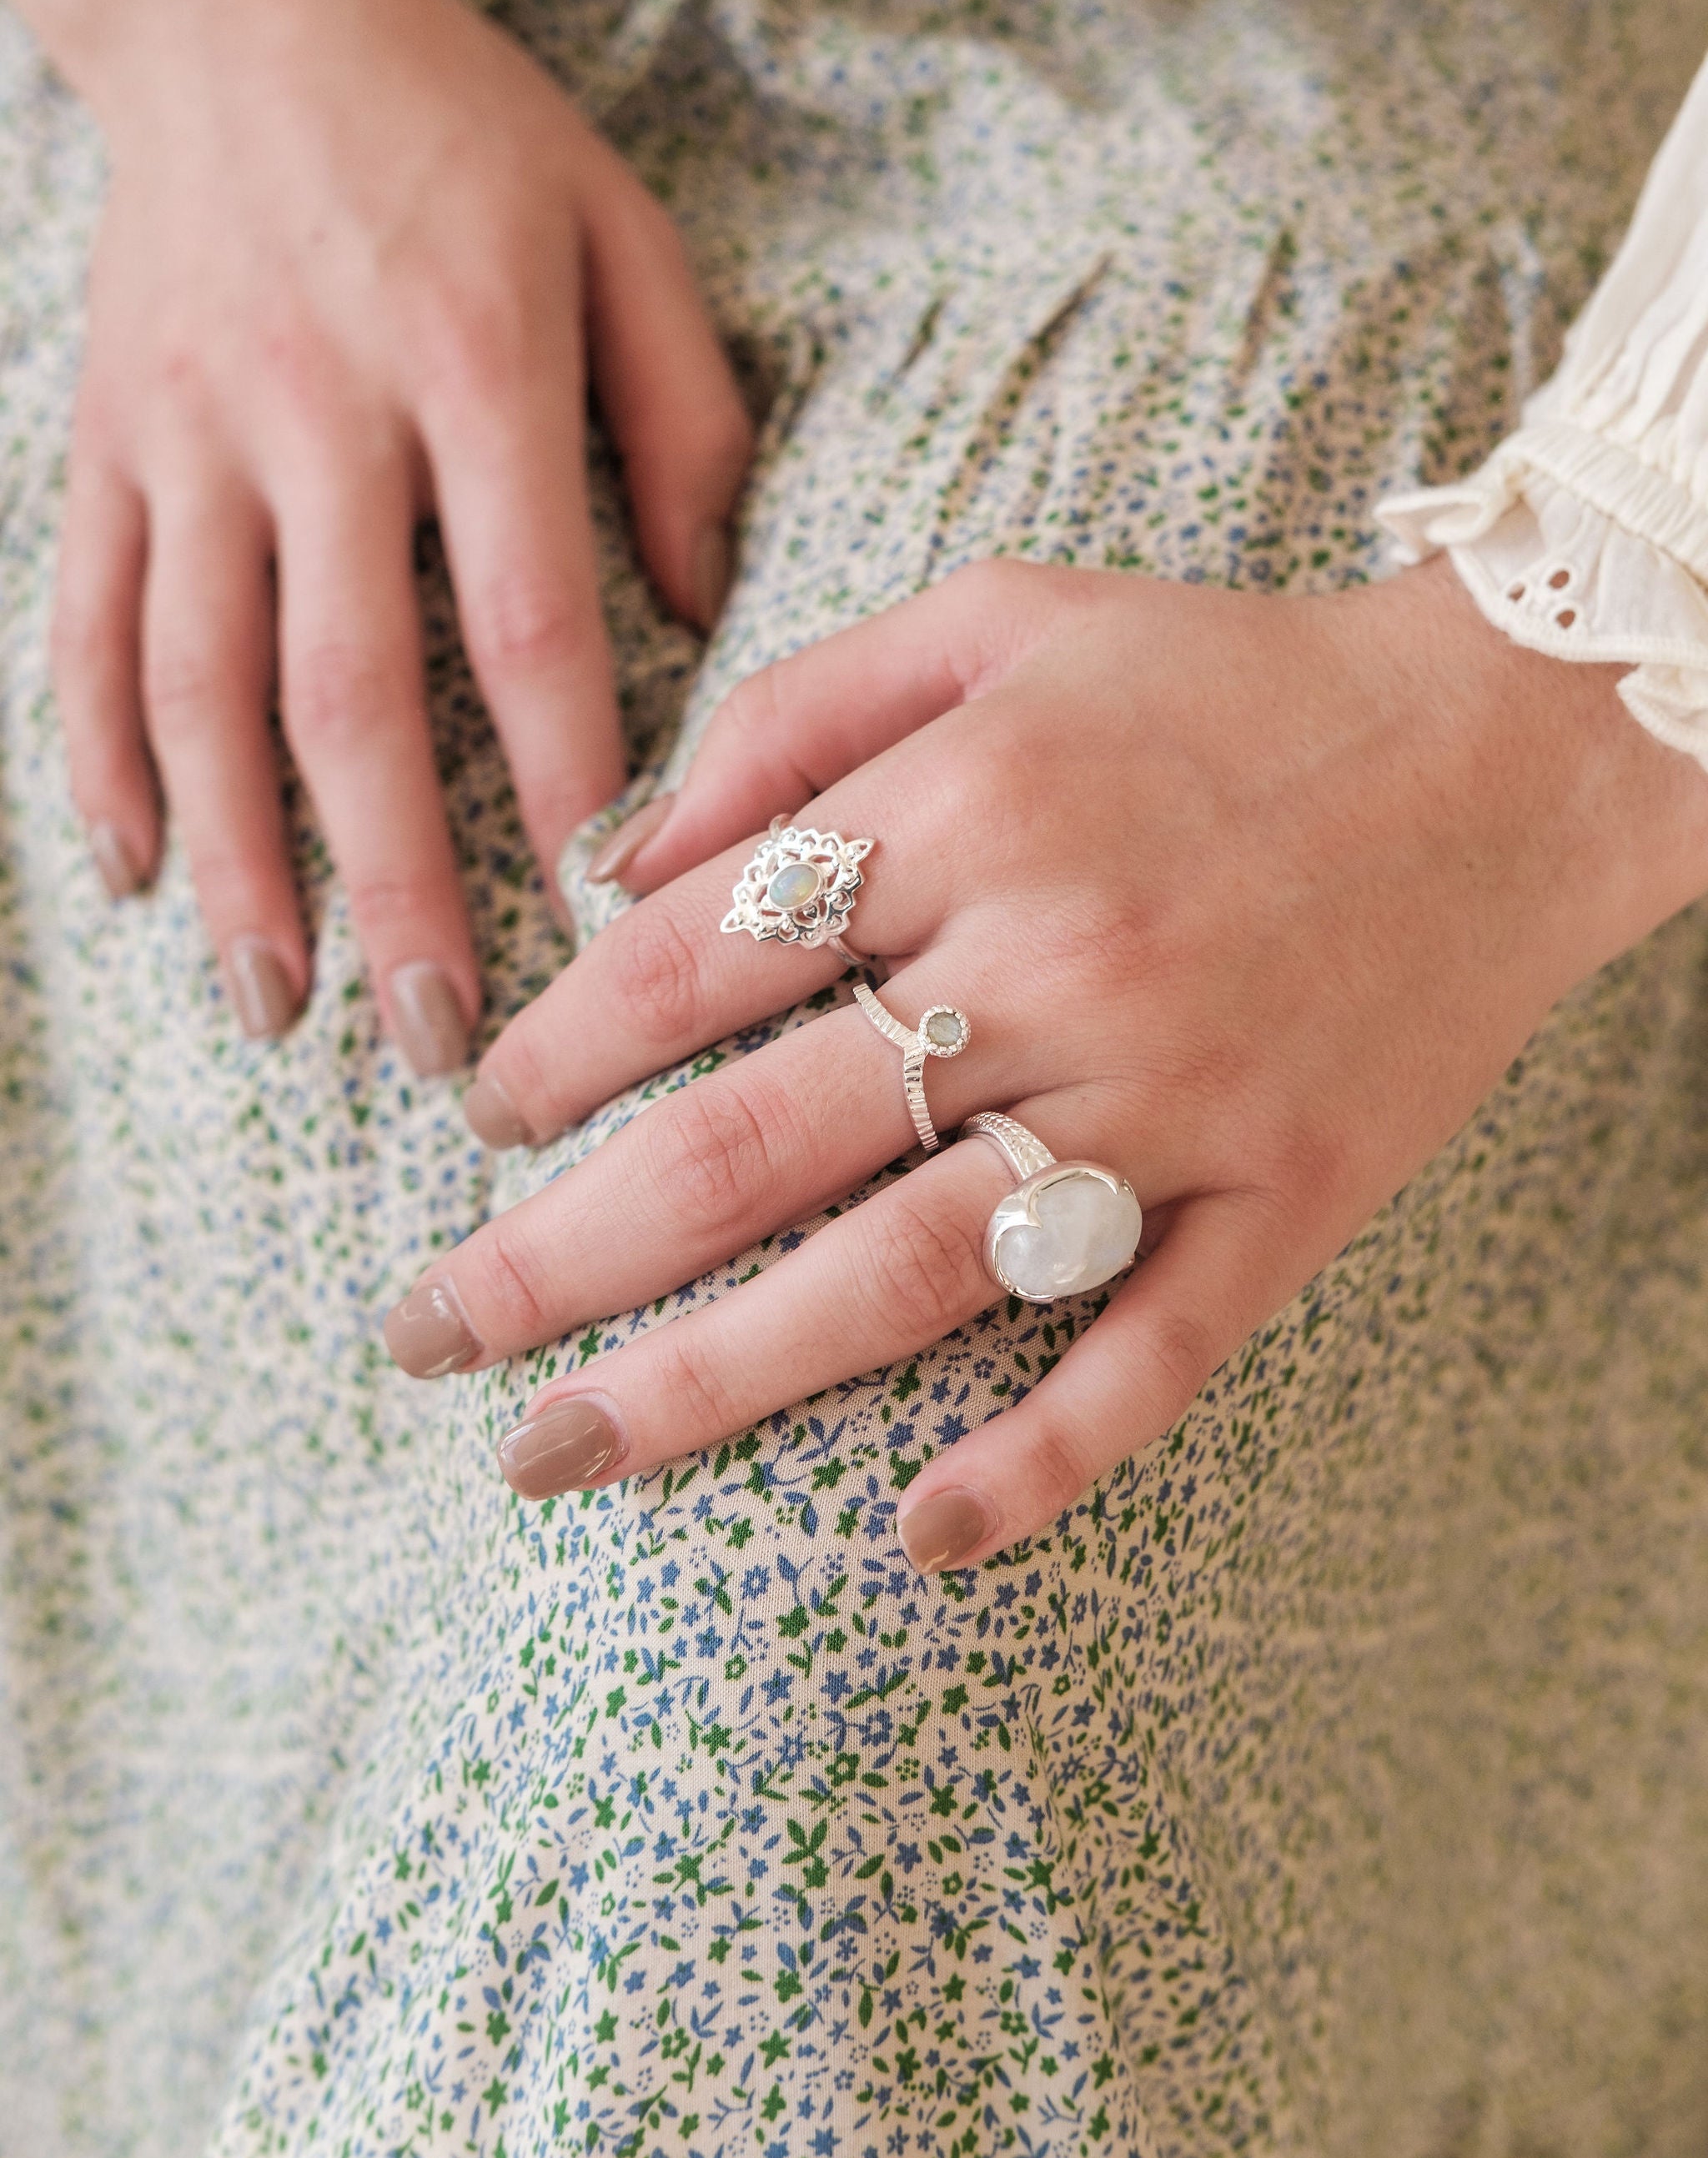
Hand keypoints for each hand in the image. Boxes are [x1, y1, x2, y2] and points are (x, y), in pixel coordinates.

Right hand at [5, 0, 750, 1065]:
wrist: (237, 2)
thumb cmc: (466, 130)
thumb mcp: (622, 231)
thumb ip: (685, 416)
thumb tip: (711, 604)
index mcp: (472, 360)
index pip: (526, 613)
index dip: (565, 778)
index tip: (607, 921)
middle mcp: (318, 410)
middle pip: (350, 689)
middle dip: (394, 882)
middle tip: (446, 1040)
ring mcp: (189, 432)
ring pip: (199, 682)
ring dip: (240, 860)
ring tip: (283, 1007)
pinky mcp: (104, 439)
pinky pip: (84, 618)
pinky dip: (100, 754)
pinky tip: (136, 874)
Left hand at [384, 557, 1707, 1563]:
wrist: (1514, 746)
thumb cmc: (1229, 673)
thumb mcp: (999, 610)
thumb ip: (798, 708)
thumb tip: (620, 857)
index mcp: (967, 806)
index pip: (691, 958)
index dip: (552, 1048)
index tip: (478, 1114)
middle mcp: (1053, 963)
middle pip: (749, 1146)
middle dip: (554, 1257)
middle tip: (424, 1334)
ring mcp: (1174, 1100)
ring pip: (903, 1277)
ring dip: (709, 1384)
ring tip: (557, 1455)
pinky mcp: (1286, 1200)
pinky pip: (1153, 1360)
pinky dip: (1039, 1463)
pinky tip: (918, 1547)